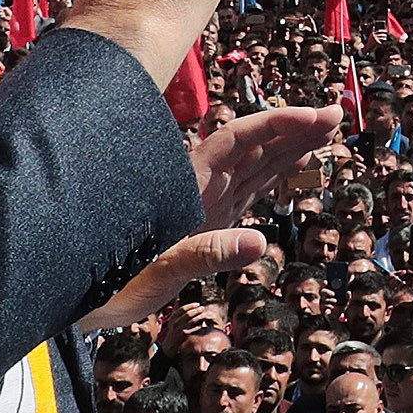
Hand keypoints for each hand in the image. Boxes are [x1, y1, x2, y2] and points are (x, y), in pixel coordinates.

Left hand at [79, 107, 344, 331]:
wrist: (77, 298)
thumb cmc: (107, 286)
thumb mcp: (156, 273)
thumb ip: (206, 254)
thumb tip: (260, 242)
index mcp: (188, 188)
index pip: (239, 142)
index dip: (277, 125)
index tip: (313, 116)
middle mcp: (201, 190)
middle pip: (255, 148)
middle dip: (295, 129)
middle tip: (336, 114)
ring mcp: (207, 205)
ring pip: (256, 165)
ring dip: (291, 146)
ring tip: (326, 128)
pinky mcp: (209, 223)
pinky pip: (249, 189)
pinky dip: (275, 173)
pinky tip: (293, 164)